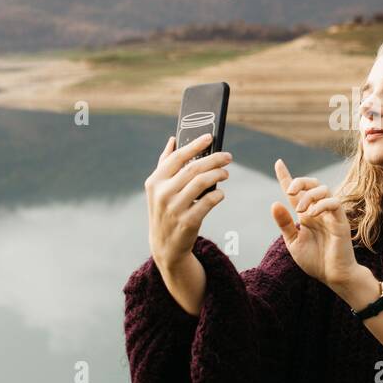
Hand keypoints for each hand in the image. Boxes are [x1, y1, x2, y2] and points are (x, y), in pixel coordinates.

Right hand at [144, 133, 231, 271]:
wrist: (165, 246)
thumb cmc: (165, 210)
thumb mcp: (158, 188)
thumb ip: (164, 163)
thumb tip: (173, 139)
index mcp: (155, 181)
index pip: (177, 157)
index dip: (195, 145)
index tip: (210, 137)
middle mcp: (162, 193)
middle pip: (193, 168)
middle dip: (214, 159)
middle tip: (227, 157)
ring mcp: (174, 208)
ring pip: (202, 182)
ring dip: (218, 174)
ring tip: (226, 173)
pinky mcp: (187, 222)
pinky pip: (208, 202)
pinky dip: (218, 195)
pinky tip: (220, 193)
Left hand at [271, 159, 359, 287]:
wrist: (333, 275)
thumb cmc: (315, 260)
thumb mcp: (293, 242)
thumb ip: (284, 223)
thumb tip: (275, 203)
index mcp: (306, 214)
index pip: (296, 191)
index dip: (286, 176)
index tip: (278, 163)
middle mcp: (318, 210)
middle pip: (312, 183)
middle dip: (300, 181)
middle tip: (290, 191)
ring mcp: (331, 214)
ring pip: (324, 189)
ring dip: (310, 195)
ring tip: (301, 211)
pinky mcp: (341, 221)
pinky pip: (334, 203)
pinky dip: (322, 204)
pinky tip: (312, 214)